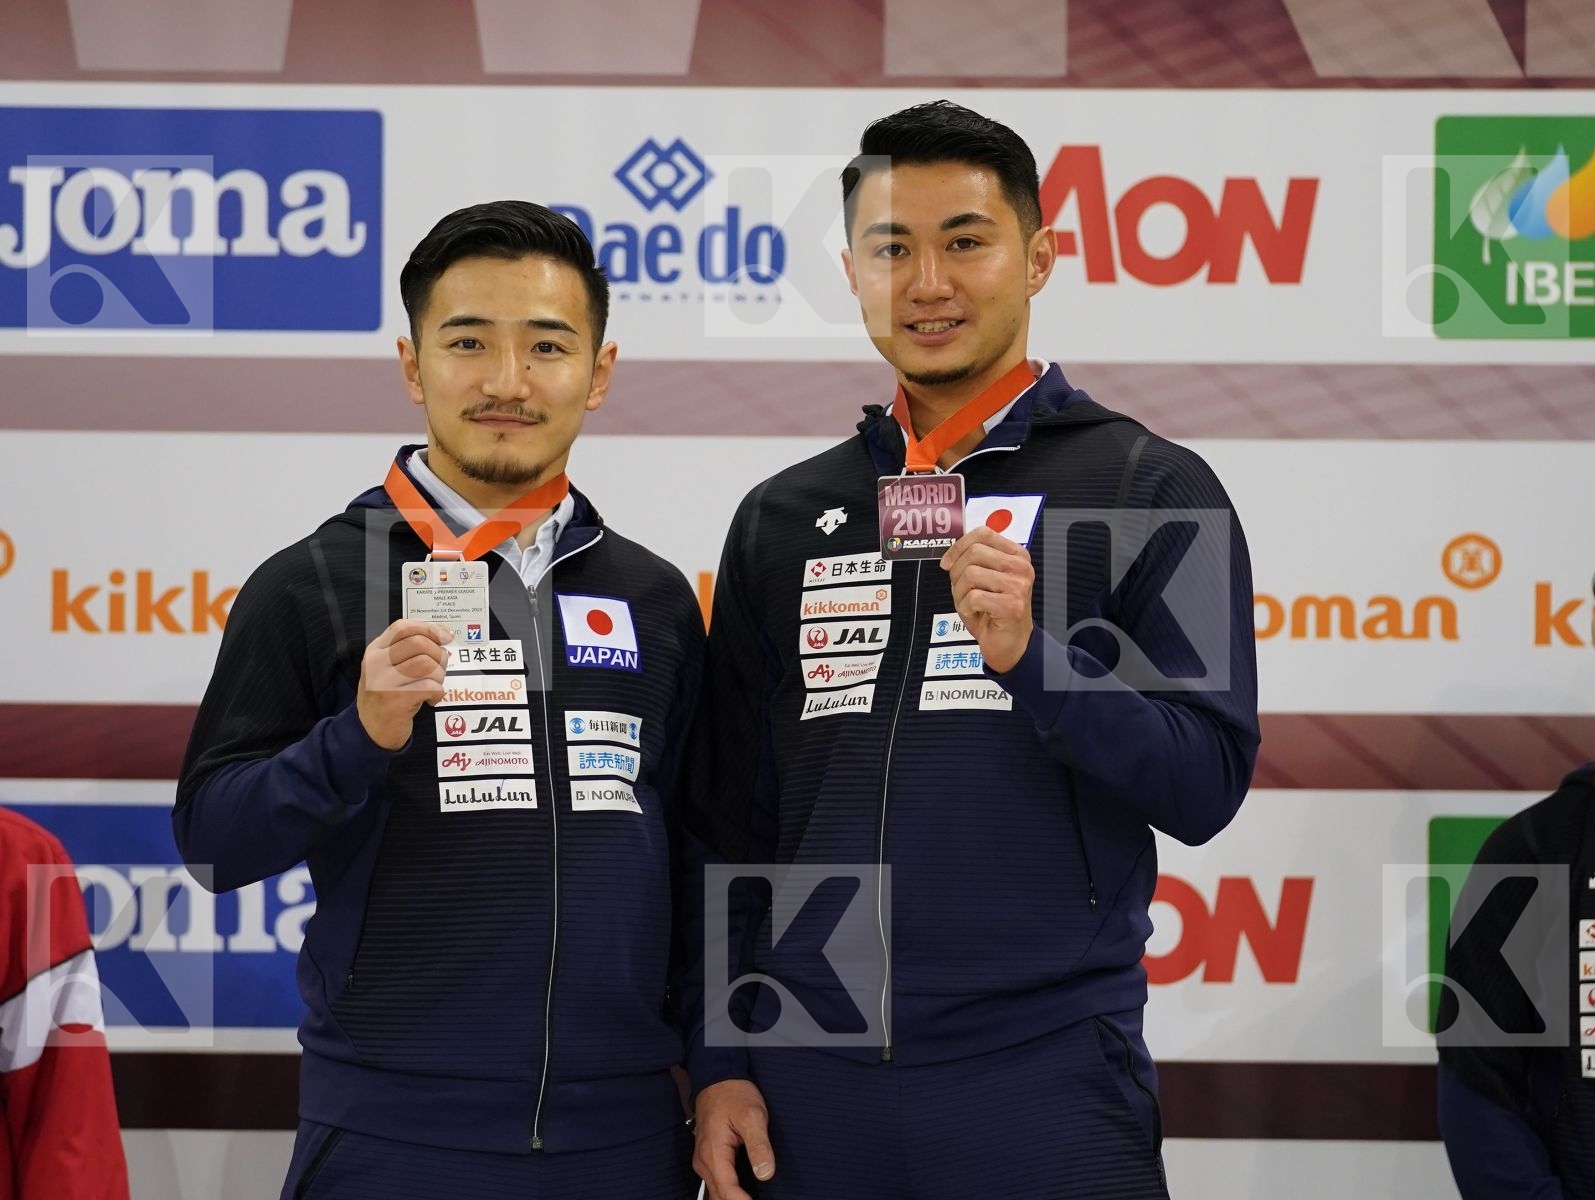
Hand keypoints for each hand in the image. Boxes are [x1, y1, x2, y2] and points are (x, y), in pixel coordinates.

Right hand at [356, 619, 452, 749]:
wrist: (371, 731)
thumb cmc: (386, 696)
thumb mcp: (387, 668)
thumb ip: (407, 650)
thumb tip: (443, 634)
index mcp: (375, 650)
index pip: (403, 627)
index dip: (429, 628)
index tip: (445, 636)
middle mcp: (376, 663)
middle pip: (419, 643)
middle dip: (438, 654)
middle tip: (439, 668)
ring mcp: (385, 681)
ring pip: (427, 663)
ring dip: (439, 675)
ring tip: (434, 685)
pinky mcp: (397, 700)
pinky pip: (431, 686)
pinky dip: (438, 693)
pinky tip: (430, 700)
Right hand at [694, 1079, 774, 1199]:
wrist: (718, 1078)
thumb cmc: (734, 1094)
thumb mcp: (753, 1116)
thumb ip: (759, 1146)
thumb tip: (765, 1174)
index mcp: (714, 1154)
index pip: (728, 1191)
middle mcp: (704, 1162)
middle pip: (719, 1197)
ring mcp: (704, 1161)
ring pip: (716, 1193)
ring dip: (732, 1199)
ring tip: (752, 1198)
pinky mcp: (708, 1158)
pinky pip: (717, 1183)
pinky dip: (728, 1192)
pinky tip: (743, 1193)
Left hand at [940, 525, 1033, 674]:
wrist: (1009, 643)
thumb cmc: (993, 610)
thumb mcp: (983, 578)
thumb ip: (972, 560)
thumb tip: (949, 556)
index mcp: (1016, 554)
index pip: (983, 533)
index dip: (959, 546)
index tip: (947, 563)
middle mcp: (1021, 567)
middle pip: (975, 552)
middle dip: (957, 573)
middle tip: (960, 590)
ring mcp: (1019, 585)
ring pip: (971, 574)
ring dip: (960, 593)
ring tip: (969, 604)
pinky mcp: (1012, 605)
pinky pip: (973, 597)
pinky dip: (966, 608)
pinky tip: (976, 614)